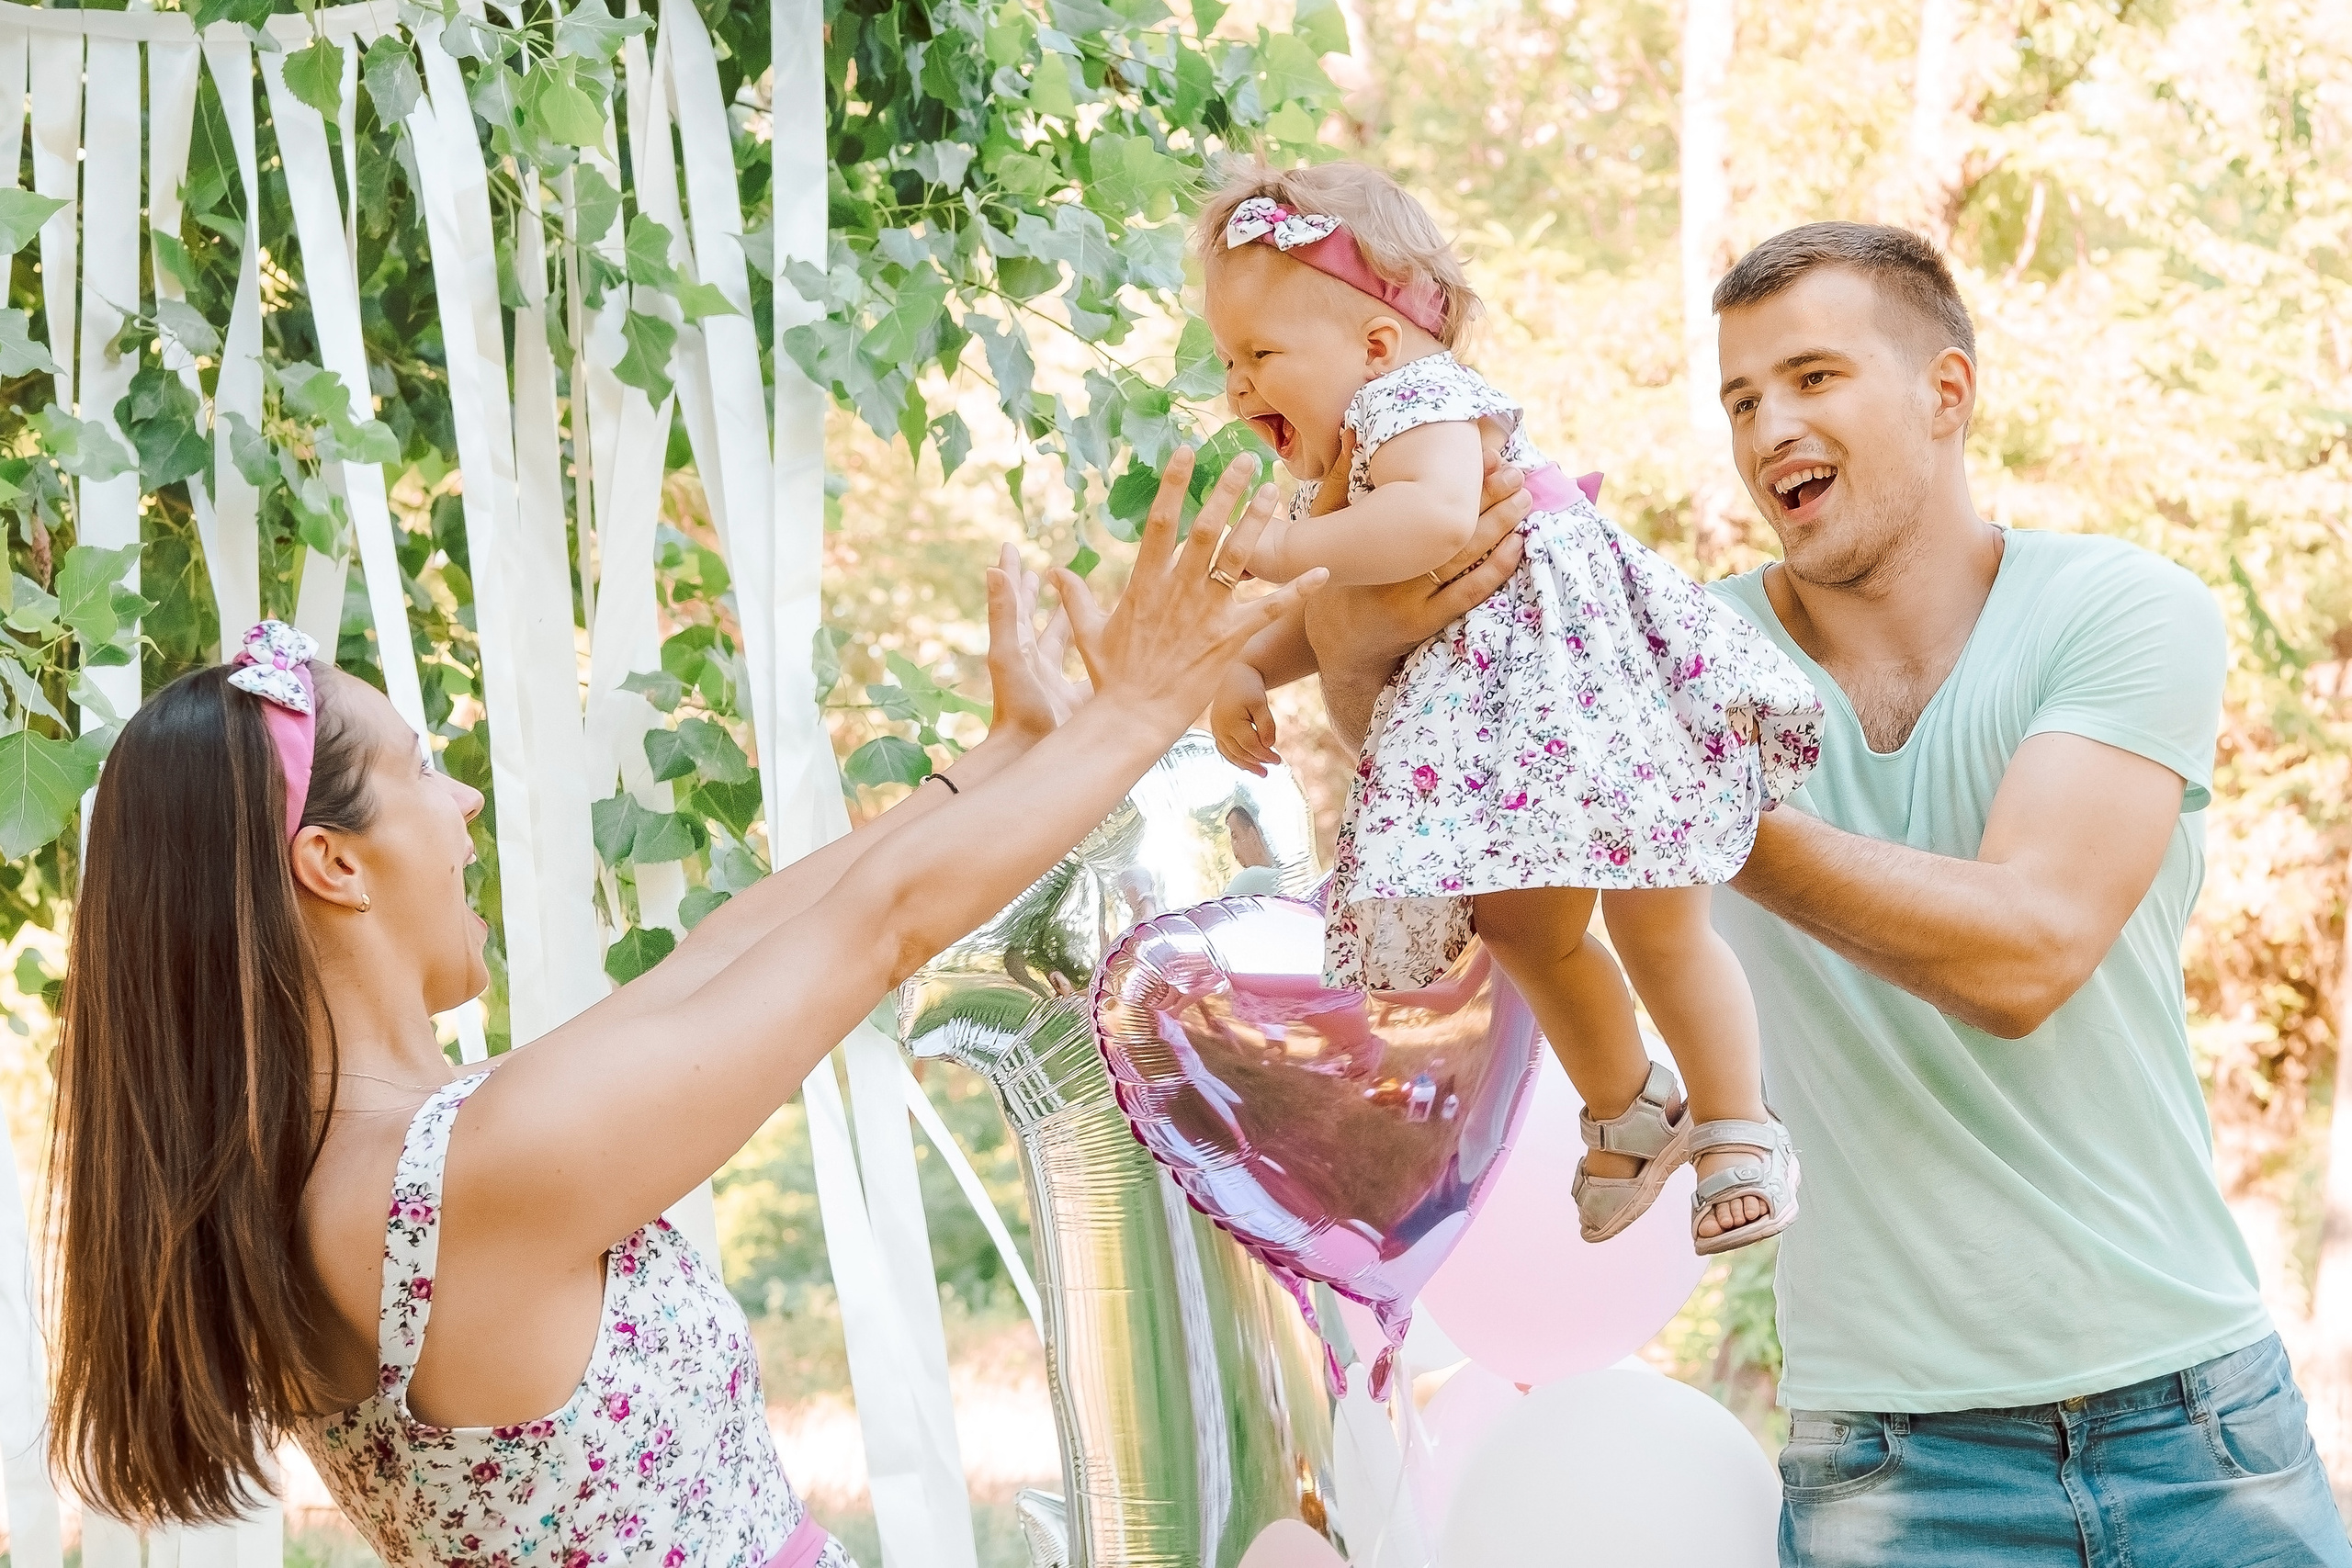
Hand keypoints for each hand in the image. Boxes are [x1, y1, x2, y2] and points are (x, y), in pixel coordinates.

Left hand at [985, 544, 1086, 743]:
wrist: (1030, 755)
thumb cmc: (1018, 706)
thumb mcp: (1009, 654)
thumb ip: (1004, 613)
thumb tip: (993, 568)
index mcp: (1018, 646)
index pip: (1015, 601)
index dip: (1012, 574)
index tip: (1009, 547)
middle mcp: (1036, 661)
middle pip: (1038, 620)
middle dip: (1041, 595)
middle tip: (1047, 572)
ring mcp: (1055, 682)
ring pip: (1064, 644)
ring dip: (1069, 621)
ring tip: (1077, 600)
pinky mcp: (1076, 701)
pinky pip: (1088, 673)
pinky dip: (1096, 659)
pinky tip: (1110, 649)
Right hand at [1055, 447, 1329, 738]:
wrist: (1132, 718)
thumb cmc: (1110, 678)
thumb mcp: (1088, 633)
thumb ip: (1075, 598)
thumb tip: (1051, 572)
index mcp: (1144, 584)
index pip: (1159, 523)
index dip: (1174, 485)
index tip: (1186, 452)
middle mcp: (1177, 591)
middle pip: (1206, 530)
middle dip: (1227, 492)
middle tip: (1247, 460)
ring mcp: (1205, 614)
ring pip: (1237, 558)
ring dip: (1258, 523)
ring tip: (1275, 491)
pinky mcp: (1228, 640)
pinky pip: (1268, 610)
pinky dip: (1296, 591)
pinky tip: (1321, 571)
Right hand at [1211, 663, 1279, 775]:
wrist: (1234, 676)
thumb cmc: (1249, 688)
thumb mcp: (1261, 703)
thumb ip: (1266, 724)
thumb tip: (1269, 745)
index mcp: (1231, 722)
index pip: (1250, 746)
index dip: (1264, 755)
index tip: (1278, 761)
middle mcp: (1220, 729)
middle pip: (1240, 753)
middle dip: (1257, 763)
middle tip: (1271, 769)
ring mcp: (1216, 730)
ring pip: (1231, 754)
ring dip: (1246, 765)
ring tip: (1261, 773)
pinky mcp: (1216, 730)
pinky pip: (1224, 750)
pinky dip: (1235, 759)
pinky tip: (1246, 764)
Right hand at [1305, 443, 1530, 668]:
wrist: (1331, 642)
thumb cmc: (1330, 574)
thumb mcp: (1324, 526)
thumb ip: (1339, 480)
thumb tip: (1352, 428)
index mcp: (1368, 538)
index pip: (1414, 501)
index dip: (1450, 478)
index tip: (1480, 455)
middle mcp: (1390, 568)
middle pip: (1445, 527)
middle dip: (1485, 497)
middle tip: (1515, 472)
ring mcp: (1409, 598)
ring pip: (1461, 558)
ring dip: (1497, 526)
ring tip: (1523, 499)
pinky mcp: (1423, 622)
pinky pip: (1465, 594)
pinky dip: (1494, 570)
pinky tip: (1516, 547)